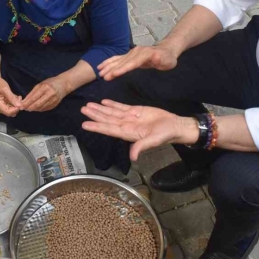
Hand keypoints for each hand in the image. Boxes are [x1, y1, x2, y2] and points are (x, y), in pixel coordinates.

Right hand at [0, 77, 22, 116]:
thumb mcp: (5, 89)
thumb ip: (12, 98)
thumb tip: (19, 106)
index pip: (9, 112)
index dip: (16, 108)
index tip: (20, 101)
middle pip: (11, 112)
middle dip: (16, 106)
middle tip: (19, 97)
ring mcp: (0, 108)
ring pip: (12, 110)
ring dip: (16, 104)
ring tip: (17, 96)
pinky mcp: (3, 107)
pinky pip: (11, 107)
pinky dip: (14, 103)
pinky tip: (15, 97)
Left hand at [22, 76, 68, 111]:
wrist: (64, 84)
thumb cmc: (50, 83)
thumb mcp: (40, 84)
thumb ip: (32, 93)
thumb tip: (24, 101)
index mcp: (45, 87)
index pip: (34, 98)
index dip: (26, 103)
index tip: (21, 106)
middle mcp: (50, 94)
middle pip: (37, 104)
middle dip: (29, 107)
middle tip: (24, 108)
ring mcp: (54, 100)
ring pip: (41, 108)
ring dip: (34, 109)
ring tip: (29, 108)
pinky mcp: (55, 104)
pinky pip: (45, 109)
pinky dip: (39, 109)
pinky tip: (36, 108)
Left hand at [81, 100, 195, 160]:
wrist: (175, 126)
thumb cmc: (166, 134)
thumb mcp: (154, 141)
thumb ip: (142, 147)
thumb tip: (133, 157)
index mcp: (128, 133)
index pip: (109, 130)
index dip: (96, 127)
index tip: (84, 124)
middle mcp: (126, 126)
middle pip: (107, 120)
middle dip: (94, 115)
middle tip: (82, 109)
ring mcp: (130, 118)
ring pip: (111, 113)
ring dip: (100, 109)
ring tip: (88, 104)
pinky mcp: (136, 111)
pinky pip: (121, 107)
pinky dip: (112, 104)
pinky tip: (103, 101)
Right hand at [97, 45, 178, 80]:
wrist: (166, 50)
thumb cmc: (167, 59)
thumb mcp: (167, 60)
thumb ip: (160, 59)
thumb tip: (156, 56)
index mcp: (144, 54)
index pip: (132, 63)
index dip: (122, 68)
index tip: (114, 74)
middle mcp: (135, 52)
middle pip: (122, 61)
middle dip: (112, 69)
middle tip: (103, 76)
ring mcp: (131, 52)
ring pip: (117, 59)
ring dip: (108, 65)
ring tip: (99, 72)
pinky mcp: (129, 54)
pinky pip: (117, 58)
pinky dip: (108, 62)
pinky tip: (101, 66)